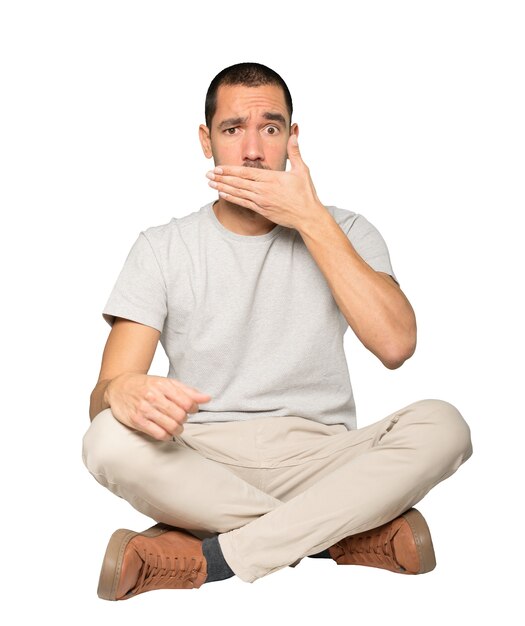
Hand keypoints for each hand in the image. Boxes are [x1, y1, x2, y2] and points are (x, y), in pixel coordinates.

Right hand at [105, 373, 211, 440]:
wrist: (118, 387)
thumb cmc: (145, 385)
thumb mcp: (166, 383)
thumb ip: (187, 391)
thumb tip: (207, 399)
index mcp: (163, 385)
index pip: (187, 402)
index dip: (193, 409)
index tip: (191, 410)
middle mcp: (153, 396)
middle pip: (180, 415)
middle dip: (184, 419)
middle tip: (181, 418)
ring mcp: (144, 409)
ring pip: (171, 426)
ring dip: (177, 429)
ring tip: (175, 426)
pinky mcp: (137, 421)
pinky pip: (158, 434)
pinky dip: (167, 435)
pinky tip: (166, 432)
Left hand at [206, 134, 326, 230]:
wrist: (307, 216)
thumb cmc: (306, 194)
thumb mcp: (302, 170)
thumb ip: (295, 152)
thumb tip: (293, 135)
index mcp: (271, 178)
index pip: (245, 172)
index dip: (230, 170)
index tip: (218, 167)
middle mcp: (263, 190)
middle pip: (238, 182)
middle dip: (221, 178)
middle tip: (207, 174)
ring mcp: (261, 201)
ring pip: (238, 193)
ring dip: (222, 187)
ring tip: (210, 184)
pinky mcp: (262, 210)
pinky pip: (243, 203)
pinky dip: (232, 198)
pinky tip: (223, 194)